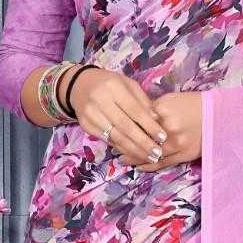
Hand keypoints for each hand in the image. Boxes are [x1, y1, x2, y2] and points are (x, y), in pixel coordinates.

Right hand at [70, 68, 201, 169]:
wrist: (80, 85)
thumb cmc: (111, 84)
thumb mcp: (128, 85)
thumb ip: (143, 101)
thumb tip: (157, 120)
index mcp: (114, 87)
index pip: (135, 110)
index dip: (149, 125)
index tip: (163, 137)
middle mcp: (100, 101)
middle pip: (125, 126)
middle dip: (143, 142)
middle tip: (158, 154)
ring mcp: (91, 114)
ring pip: (116, 136)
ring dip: (134, 150)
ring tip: (149, 158)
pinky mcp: (86, 125)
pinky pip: (108, 140)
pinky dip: (122, 148)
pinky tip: (134, 154)